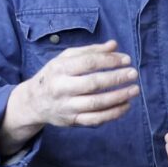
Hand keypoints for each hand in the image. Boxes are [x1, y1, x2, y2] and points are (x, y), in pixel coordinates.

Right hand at [0, 40, 138, 154]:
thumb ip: (90, 51)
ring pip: (95, 104)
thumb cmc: (54, 75)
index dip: (109, 60)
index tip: (126, 59)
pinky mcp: (72, 121)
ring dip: (118, 97)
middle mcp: (62, 88)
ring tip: (134, 90)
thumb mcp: (66, 58)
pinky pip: (95, 119)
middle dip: (116, 78)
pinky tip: (126, 105)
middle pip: (93, 84)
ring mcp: (67, 106)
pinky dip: (113, 114)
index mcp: (60, 68)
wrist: (34, 102)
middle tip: (133, 74)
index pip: (88, 62)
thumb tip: (114, 45)